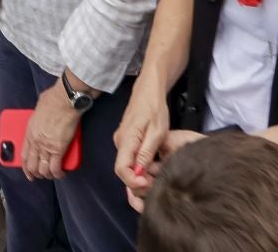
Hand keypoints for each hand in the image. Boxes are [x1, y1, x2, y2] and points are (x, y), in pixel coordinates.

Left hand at [21, 83, 82, 180]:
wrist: (64, 100)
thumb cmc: (53, 99)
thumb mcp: (38, 108)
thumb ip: (37, 116)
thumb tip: (42, 113)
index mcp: (29, 132)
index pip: (24, 155)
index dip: (26, 167)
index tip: (29, 172)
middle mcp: (35, 142)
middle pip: (32, 165)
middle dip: (36, 174)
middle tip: (41, 177)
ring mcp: (46, 147)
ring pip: (43, 169)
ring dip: (48, 175)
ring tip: (53, 175)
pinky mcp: (58, 149)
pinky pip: (55, 168)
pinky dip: (58, 173)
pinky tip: (61, 174)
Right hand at [113, 78, 173, 211]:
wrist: (148, 90)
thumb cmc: (154, 108)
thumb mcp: (157, 131)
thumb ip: (146, 153)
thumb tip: (138, 174)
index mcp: (126, 140)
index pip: (121, 169)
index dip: (133, 182)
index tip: (149, 184)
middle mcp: (119, 143)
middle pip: (123, 171)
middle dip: (138, 183)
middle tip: (157, 186)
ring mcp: (122, 142)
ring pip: (127, 166)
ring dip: (140, 177)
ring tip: (157, 179)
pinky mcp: (127, 142)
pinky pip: (130, 160)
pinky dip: (140, 169)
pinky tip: (153, 170)